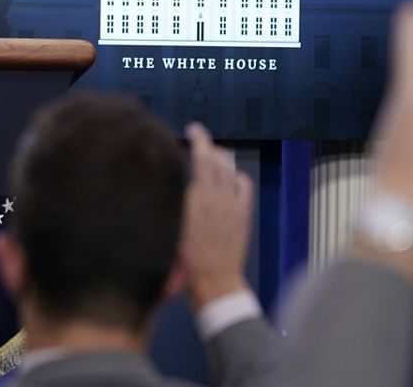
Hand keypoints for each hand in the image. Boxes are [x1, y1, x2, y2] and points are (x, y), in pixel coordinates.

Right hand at [180, 122, 253, 311]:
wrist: (213, 281)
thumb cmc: (184, 262)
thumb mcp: (169, 230)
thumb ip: (171, 203)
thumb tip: (170, 184)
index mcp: (189, 199)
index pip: (189, 161)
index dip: (186, 147)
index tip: (181, 137)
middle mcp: (210, 196)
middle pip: (208, 156)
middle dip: (202, 139)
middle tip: (196, 131)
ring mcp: (229, 203)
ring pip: (227, 166)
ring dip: (219, 155)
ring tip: (213, 152)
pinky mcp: (243, 212)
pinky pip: (243, 183)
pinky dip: (237, 175)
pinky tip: (231, 177)